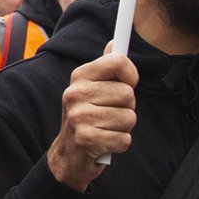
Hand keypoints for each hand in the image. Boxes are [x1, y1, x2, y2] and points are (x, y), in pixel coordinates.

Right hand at [45, 52, 138, 191]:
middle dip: (127, 107)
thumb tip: (116, 42)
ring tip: (107, 129)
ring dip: (123, 127)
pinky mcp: (86, 140)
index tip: (129, 83)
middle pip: (128, 94)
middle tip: (111, 114)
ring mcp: (79, 117)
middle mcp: (76, 94)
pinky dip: (120, 144)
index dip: (131, 74)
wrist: (68, 155)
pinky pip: (124, 139)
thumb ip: (105, 67)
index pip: (118, 62)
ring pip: (129, 118)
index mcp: (79, 77)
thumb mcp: (90, 89)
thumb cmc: (86, 118)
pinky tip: (105, 143)